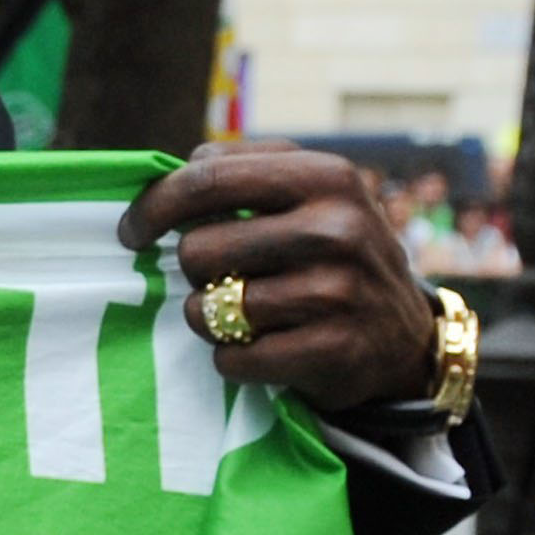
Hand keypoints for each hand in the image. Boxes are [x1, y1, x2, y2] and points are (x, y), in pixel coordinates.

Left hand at [120, 141, 440, 410]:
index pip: (207, 178)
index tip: (133, 231)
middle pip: (198, 249)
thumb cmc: (331, 256)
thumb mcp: (308, 197)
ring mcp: (338, 290)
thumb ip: (241, 176)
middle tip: (221, 279)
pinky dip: (233, 359)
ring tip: (246, 314)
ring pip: (208, 308)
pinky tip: (263, 348)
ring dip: (210, 318)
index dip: (154, 206)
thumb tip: (159, 184)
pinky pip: (231, 359)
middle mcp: (338, 228)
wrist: (402, 336)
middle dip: (194, 271)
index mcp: (326, 176)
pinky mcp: (331, 350)